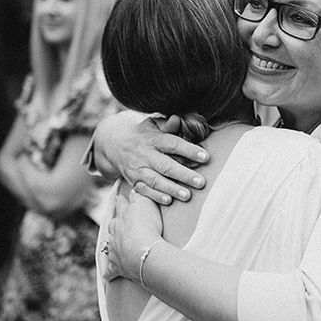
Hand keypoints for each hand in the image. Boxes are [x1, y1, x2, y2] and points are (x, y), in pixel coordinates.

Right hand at [94, 112, 208, 203]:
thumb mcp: (153, 124)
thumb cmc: (144, 133)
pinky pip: (144, 190)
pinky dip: (155, 196)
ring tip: (188, 195)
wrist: (115, 144)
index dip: (189, 150)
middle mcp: (145, 154)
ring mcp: (138, 169)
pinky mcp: (133, 180)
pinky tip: (168, 201)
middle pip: (166, 166)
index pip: (173, 144)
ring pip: (155, 180)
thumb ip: (167, 124)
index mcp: (153, 139)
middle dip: (184, 175)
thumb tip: (178, 120)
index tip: (205, 157)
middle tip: (201, 182)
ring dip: (172, 189)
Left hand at [104, 189, 162, 281]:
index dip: (121, 201)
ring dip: (112, 244)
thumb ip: (139, 196)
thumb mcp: (146, 205)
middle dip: (115, 222)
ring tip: (113, 244)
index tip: (120, 197)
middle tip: (117, 221)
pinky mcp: (116, 266)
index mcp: (122, 217)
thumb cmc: (147, 227)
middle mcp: (115, 232)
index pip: (121, 205)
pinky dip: (109, 272)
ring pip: (110, 245)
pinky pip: (110, 270)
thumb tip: (133, 191)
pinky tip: (108, 275)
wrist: (143, 252)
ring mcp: (114, 249)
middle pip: (113, 224)